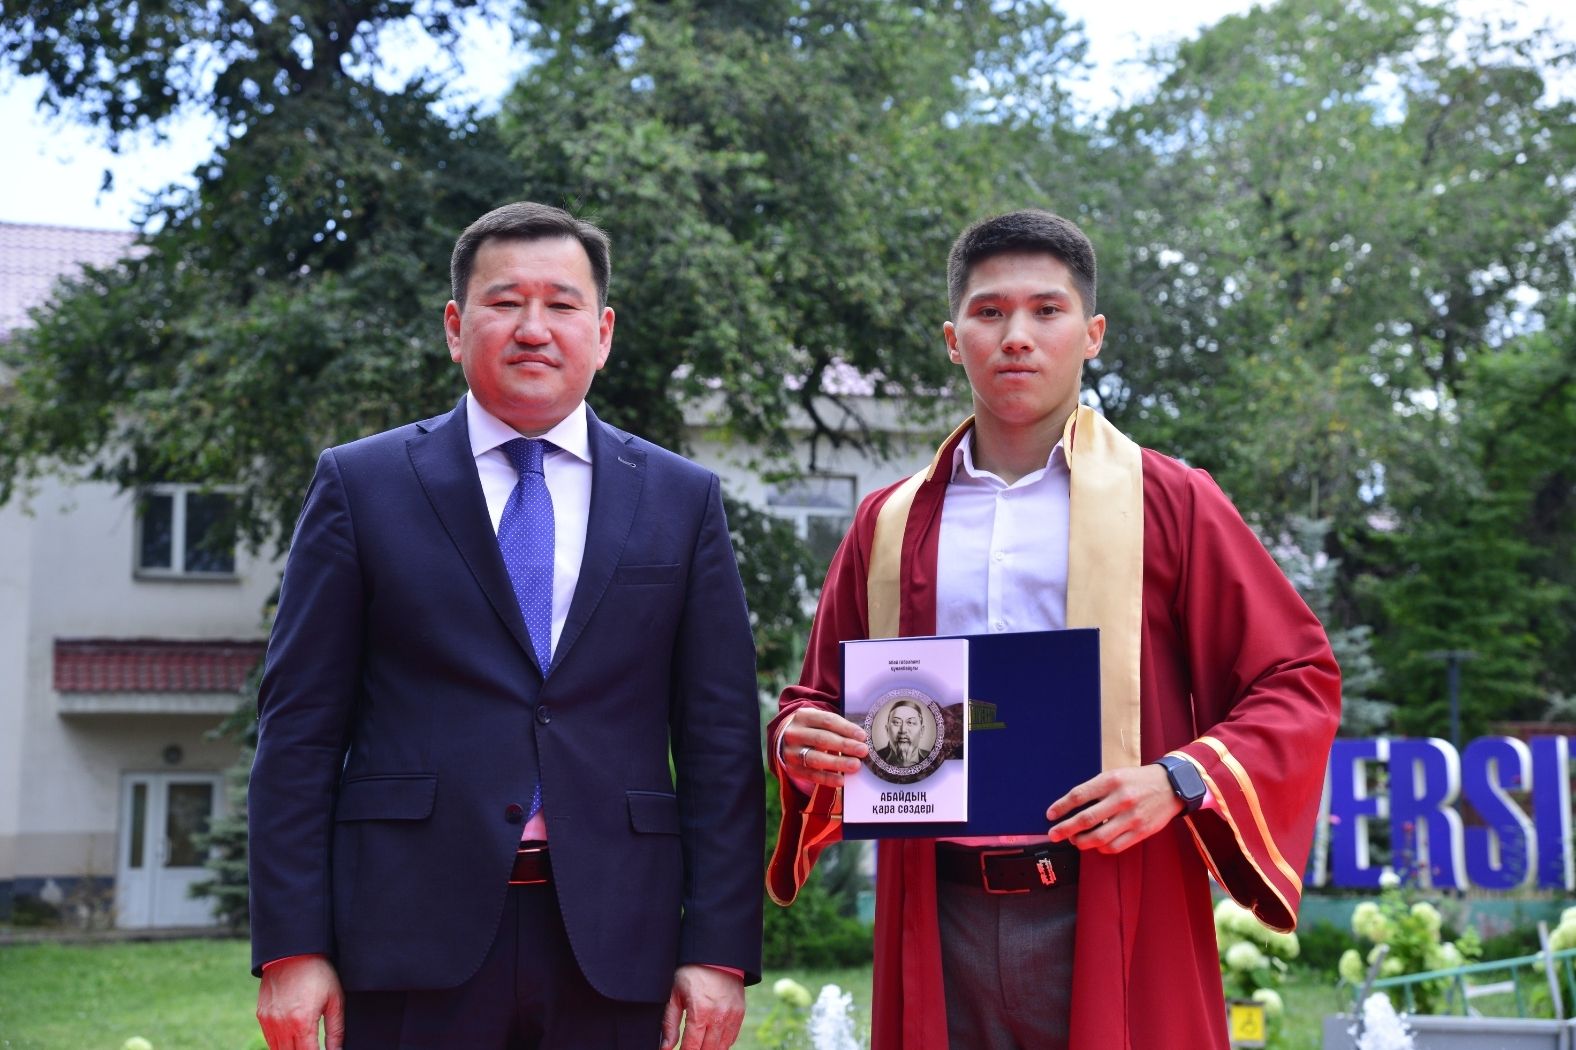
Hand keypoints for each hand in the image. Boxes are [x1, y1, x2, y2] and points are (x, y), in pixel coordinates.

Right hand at [257, 955, 343, 1049]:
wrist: (293, 951)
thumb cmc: (318, 974)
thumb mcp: (335, 1000)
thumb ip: (336, 1031)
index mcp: (302, 1022)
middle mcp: (282, 1025)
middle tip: (314, 1046)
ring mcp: (268, 1021)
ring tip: (306, 1044)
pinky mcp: (261, 1015)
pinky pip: (270, 1039)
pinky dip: (280, 1044)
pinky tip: (293, 1040)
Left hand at [660, 964, 745, 1049]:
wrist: (716, 955)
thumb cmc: (691, 973)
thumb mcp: (675, 995)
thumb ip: (669, 1023)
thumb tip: (666, 1047)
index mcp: (700, 1012)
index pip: (692, 1047)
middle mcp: (718, 1017)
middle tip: (688, 1047)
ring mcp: (732, 1016)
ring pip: (721, 1048)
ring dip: (709, 1049)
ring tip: (699, 1045)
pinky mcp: (740, 1013)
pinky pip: (731, 1038)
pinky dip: (721, 1043)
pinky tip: (711, 1040)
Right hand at [779, 709, 867, 787]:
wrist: (788, 741)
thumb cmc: (812, 730)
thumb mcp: (819, 722)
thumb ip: (837, 728)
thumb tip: (860, 740)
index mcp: (803, 716)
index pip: (827, 721)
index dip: (846, 728)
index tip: (863, 736)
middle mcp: (794, 733)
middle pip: (821, 739)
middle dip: (844, 745)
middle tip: (863, 751)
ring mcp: (791, 752)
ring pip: (815, 758)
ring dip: (837, 762)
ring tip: (855, 765)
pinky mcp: (792, 768)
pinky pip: (811, 775)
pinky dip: (827, 778)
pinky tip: (841, 780)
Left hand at [1044, 764, 1181, 853]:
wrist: (1172, 786)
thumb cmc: (1138, 780)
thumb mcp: (1115, 775)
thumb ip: (1096, 789)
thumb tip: (1072, 807)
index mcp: (1111, 781)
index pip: (1079, 795)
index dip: (1061, 807)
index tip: (1050, 815)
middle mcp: (1121, 799)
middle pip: (1085, 819)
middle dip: (1065, 829)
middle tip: (1053, 834)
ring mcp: (1132, 817)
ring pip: (1099, 837)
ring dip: (1081, 842)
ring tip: (1074, 840)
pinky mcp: (1142, 831)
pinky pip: (1115, 846)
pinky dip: (1101, 848)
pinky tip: (1095, 845)